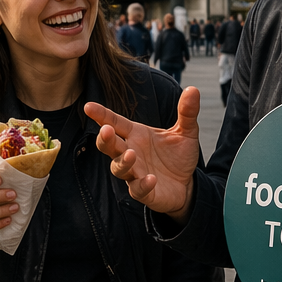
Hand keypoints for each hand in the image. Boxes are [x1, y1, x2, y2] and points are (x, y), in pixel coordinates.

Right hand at [85, 86, 201, 221]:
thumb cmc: (178, 156)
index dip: (101, 115)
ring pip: (118, 168)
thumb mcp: (186, 132)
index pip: (115, 122)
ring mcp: (135, 173)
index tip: (88, 106)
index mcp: (136, 135)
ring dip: (122, 162)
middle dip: (105, 139)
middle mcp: (131, 152)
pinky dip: (142, 184)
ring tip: (130, 154)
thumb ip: (187, 112)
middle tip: (106, 131)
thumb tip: (193, 89)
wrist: (187, 184)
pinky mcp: (144, 192)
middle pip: (109, 146)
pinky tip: (151, 178)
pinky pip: (137, 190)